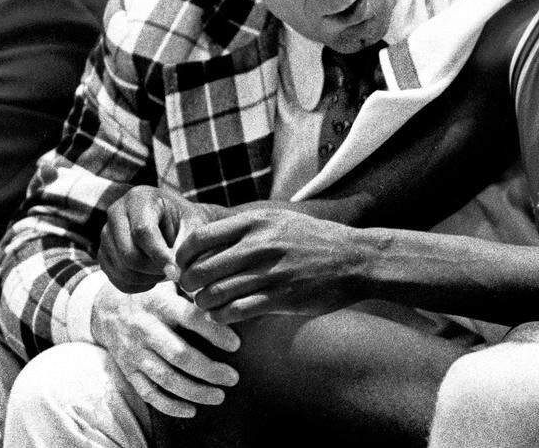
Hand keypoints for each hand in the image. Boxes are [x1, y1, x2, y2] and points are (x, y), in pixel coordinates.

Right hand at [91, 280, 240, 418]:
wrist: (105, 308)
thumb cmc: (149, 294)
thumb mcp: (166, 281)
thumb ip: (191, 285)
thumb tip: (219, 288)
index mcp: (159, 304)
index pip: (190, 318)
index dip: (214, 331)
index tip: (236, 345)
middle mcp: (144, 329)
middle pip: (179, 355)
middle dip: (208, 370)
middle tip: (232, 378)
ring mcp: (134, 352)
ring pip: (165, 378)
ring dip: (194, 391)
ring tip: (219, 396)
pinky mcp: (128, 370)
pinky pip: (148, 393)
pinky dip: (169, 405)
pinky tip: (191, 410)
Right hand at [98, 184, 223, 293]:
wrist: (173, 222)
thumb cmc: (185, 221)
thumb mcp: (193, 224)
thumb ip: (186, 244)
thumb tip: (175, 271)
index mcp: (139, 198)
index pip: (142, 231)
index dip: (159, 255)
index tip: (175, 272)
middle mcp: (115, 213)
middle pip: (128, 254)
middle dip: (154, 269)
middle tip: (174, 271)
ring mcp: (105, 235)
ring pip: (123, 270)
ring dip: (149, 278)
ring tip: (166, 270)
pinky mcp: (103, 254)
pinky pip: (118, 280)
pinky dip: (140, 285)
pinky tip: (154, 276)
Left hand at [176, 207, 367, 322]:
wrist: (355, 258)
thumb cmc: (312, 239)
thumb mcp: (278, 220)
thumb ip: (244, 228)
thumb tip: (204, 240)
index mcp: (255, 222)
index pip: (199, 238)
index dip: (182, 256)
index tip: (183, 266)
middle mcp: (259, 244)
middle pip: (200, 269)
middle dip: (188, 285)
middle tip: (192, 290)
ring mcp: (270, 272)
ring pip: (214, 294)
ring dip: (203, 303)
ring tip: (207, 304)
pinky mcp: (281, 298)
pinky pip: (235, 312)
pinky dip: (222, 317)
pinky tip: (224, 315)